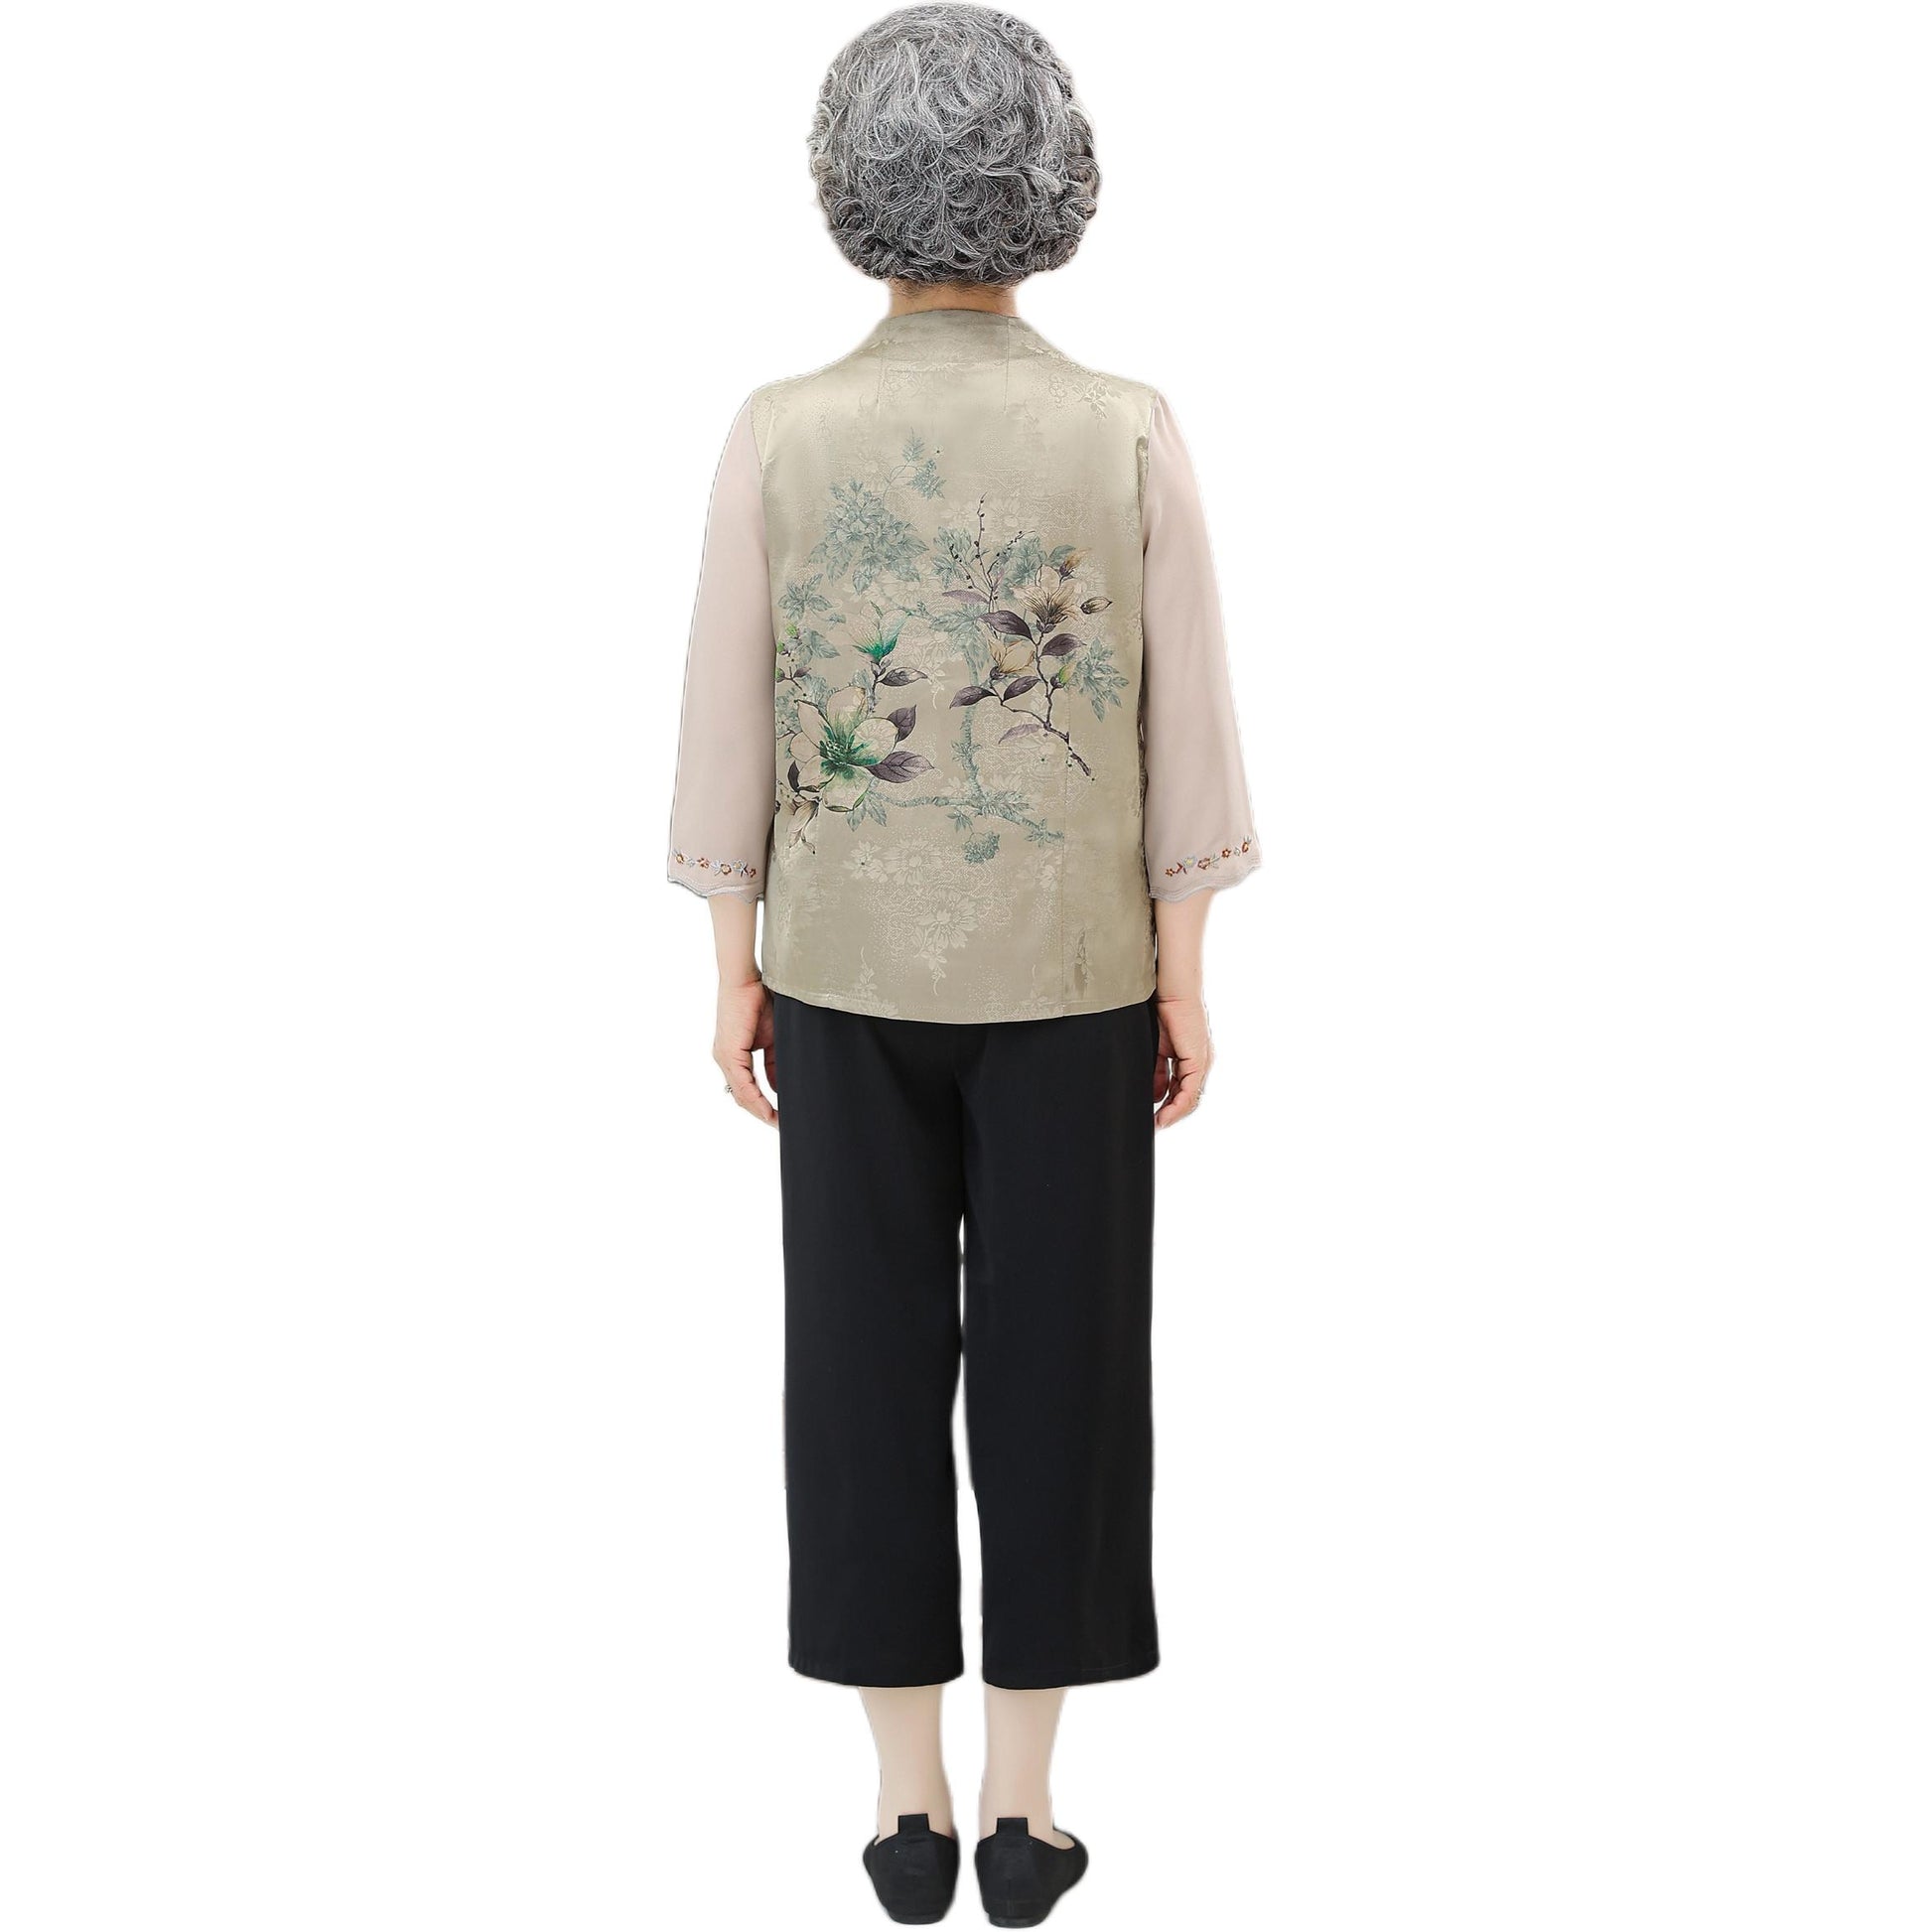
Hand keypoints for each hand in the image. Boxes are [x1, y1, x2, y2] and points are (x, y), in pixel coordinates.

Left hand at [714, 977, 776, 1124]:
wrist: (747, 980)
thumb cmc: (760, 1001)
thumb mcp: (773, 1039)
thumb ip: (774, 1063)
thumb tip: (779, 1086)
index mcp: (733, 1056)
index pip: (747, 1088)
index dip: (762, 1105)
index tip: (779, 1118)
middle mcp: (725, 1059)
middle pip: (742, 1096)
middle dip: (762, 1114)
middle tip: (781, 1127)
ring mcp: (725, 1057)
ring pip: (742, 1094)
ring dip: (760, 1111)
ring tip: (778, 1123)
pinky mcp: (729, 1053)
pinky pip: (743, 1083)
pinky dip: (757, 1099)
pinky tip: (769, 1110)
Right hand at [1153, 991, 1212, 1129]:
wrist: (1171, 990)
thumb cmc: (1162, 1010)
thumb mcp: (1156, 1047)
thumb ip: (1157, 1070)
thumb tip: (1154, 1094)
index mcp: (1189, 1058)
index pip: (1180, 1090)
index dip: (1167, 1106)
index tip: (1152, 1118)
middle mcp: (1199, 1062)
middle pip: (1186, 1098)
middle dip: (1169, 1114)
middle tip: (1153, 1125)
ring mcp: (1201, 1062)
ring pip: (1190, 1098)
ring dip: (1173, 1114)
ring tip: (1157, 1124)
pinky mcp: (1198, 1060)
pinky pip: (1189, 1091)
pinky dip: (1177, 1106)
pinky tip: (1163, 1114)